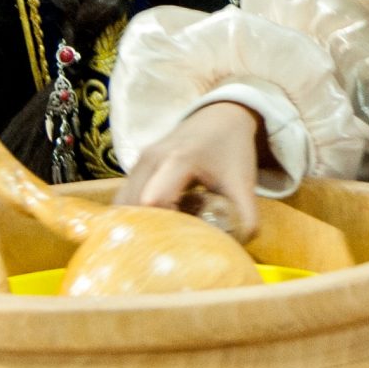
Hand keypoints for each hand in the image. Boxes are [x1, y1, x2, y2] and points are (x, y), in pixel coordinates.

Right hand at [110, 100, 265, 236]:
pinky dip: (136, 215)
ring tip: (163, 237)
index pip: (155, 200)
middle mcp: (151, 159)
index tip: (180, 244)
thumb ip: (244, 217)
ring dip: (138, 224)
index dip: (163, 227)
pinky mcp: (135, 168)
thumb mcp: (243, 182)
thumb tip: (236, 251)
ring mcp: (139, 162)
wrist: (220, 117)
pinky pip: (125, 198)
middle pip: (131, 205)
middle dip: (146, 231)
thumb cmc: (231, 150)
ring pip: (123, 203)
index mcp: (179, 159)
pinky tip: (157, 224)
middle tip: (165, 249)